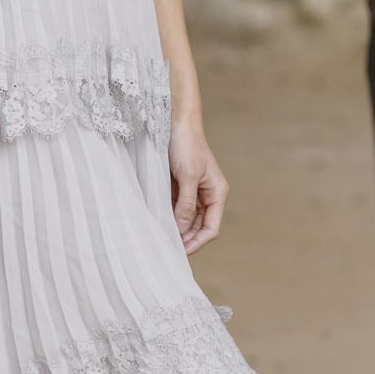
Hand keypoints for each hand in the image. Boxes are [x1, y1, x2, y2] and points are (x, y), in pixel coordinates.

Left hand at [169, 111, 227, 253]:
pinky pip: (175, 208)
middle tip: (167, 250)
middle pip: (198, 227)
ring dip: (176, 229)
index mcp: (217, 193)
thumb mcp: (188, 176)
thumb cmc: (187, 145)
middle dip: (186, 239)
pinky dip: (168, 217)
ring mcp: (193, 192)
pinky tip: (157, 224)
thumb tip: (182, 231)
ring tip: (161, 240)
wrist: (175, 121)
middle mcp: (207, 195)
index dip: (197, 242)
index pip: (211, 228)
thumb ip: (186, 204)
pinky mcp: (179, 187)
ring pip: (186, 220)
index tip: (180, 252)